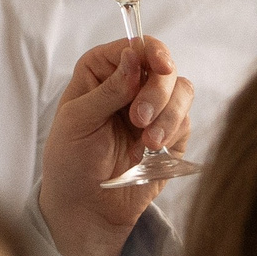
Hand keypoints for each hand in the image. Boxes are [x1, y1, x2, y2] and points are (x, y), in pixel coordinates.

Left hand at [37, 37, 192, 255]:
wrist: (86, 209)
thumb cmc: (70, 162)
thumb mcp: (78, 121)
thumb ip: (108, 89)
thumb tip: (133, 56)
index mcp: (102, 72)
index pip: (135, 47)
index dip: (152, 51)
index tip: (160, 66)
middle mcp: (131, 85)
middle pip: (164, 67)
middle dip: (158, 92)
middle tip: (140, 119)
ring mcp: (154, 109)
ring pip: (182, 91)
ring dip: (169, 115)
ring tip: (148, 142)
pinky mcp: (171, 134)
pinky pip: (186, 120)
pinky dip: (174, 132)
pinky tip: (152, 150)